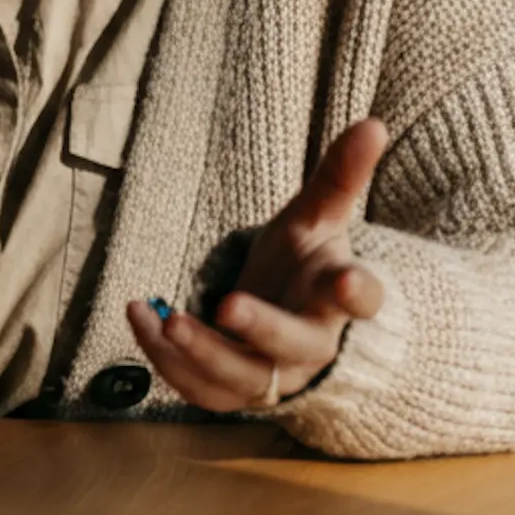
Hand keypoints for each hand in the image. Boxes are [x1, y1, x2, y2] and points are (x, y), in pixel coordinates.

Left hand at [126, 119, 387, 411]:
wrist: (291, 322)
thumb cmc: (307, 264)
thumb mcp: (318, 218)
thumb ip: (340, 176)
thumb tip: (374, 123)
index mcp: (337, 298)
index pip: (361, 299)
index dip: (357, 292)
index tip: (346, 281)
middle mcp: (311, 346)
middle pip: (292, 345)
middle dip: (261, 327)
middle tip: (229, 303)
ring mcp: (272, 375)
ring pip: (241, 378)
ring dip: (201, 354)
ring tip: (167, 321)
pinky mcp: (233, 391)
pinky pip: (199, 388)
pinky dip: (166, 359)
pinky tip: (140, 317)